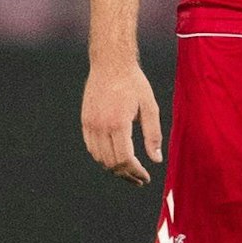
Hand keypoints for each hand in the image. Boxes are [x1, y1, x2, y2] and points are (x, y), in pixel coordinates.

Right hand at [82, 56, 163, 185]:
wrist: (110, 63)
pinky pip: (91, 147)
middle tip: (139, 178)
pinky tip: (114, 157)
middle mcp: (101, 126)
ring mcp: (90, 124)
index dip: (136, 172)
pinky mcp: (85, 121)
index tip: (145, 178)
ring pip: (99, 158)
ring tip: (129, 170)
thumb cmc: (133, 83)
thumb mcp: (150, 107)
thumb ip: (153, 135)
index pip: (125, 160)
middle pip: (112, 163)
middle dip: (127, 174)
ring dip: (114, 168)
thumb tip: (156, 160)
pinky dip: (102, 157)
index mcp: (118, 123)